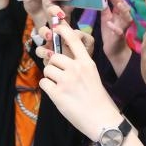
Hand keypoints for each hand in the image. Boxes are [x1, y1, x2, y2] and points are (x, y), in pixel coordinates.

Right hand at [36, 6, 93, 56]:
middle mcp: (52, 37)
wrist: (84, 68)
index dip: (53, 11)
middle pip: (42, 31)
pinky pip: (42, 60)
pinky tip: (53, 61)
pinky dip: (46, 60)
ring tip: (51, 53)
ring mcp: (48, 49)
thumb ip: (82, 35)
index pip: (52, 14)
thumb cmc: (84, 51)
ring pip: (39, 47)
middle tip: (50, 36)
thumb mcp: (87, 41)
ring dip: (43, 50)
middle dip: (44, 32)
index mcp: (61, 29)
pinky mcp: (47, 61)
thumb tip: (74, 34)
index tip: (60, 15)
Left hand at [36, 18, 119, 137]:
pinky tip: (57, 95)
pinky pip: (43, 83)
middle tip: (60, 77)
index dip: (63, 30)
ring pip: (47, 69)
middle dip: (53, 65)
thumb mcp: (93, 76)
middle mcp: (76, 68)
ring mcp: (66, 80)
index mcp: (87, 63)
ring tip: (61, 87)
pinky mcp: (57, 93)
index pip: (74, 40)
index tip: (56, 25)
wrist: (102, 120)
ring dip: (50, 77)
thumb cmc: (98, 99)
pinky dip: (47, 88)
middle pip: (53, 57)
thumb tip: (59, 59)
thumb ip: (79, 66)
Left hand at [101, 0, 132, 75]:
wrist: (113, 50)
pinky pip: (119, 32)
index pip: (118, 4)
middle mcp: (123, 20)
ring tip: (118, 5)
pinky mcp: (120, 37)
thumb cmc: (110, 33)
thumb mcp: (105, 20)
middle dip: (120, 1)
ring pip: (127, 19)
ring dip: (123, 11)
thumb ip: (105, 10)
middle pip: (125, 8)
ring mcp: (123, 28)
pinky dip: (115, 27)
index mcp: (119, 15)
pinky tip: (109, 23)